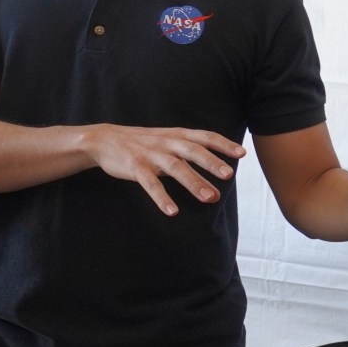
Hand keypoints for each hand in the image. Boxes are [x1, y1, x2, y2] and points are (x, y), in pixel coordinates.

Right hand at [85, 124, 244, 216]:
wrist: (105, 139)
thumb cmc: (144, 144)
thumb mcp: (168, 143)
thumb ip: (191, 159)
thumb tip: (217, 184)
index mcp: (176, 135)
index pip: (204, 136)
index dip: (223, 144)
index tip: (242, 153)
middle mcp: (166, 142)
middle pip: (193, 151)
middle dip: (211, 162)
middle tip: (229, 175)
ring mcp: (151, 155)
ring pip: (175, 168)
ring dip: (193, 183)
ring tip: (210, 198)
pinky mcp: (135, 167)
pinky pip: (151, 184)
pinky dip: (162, 198)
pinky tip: (173, 211)